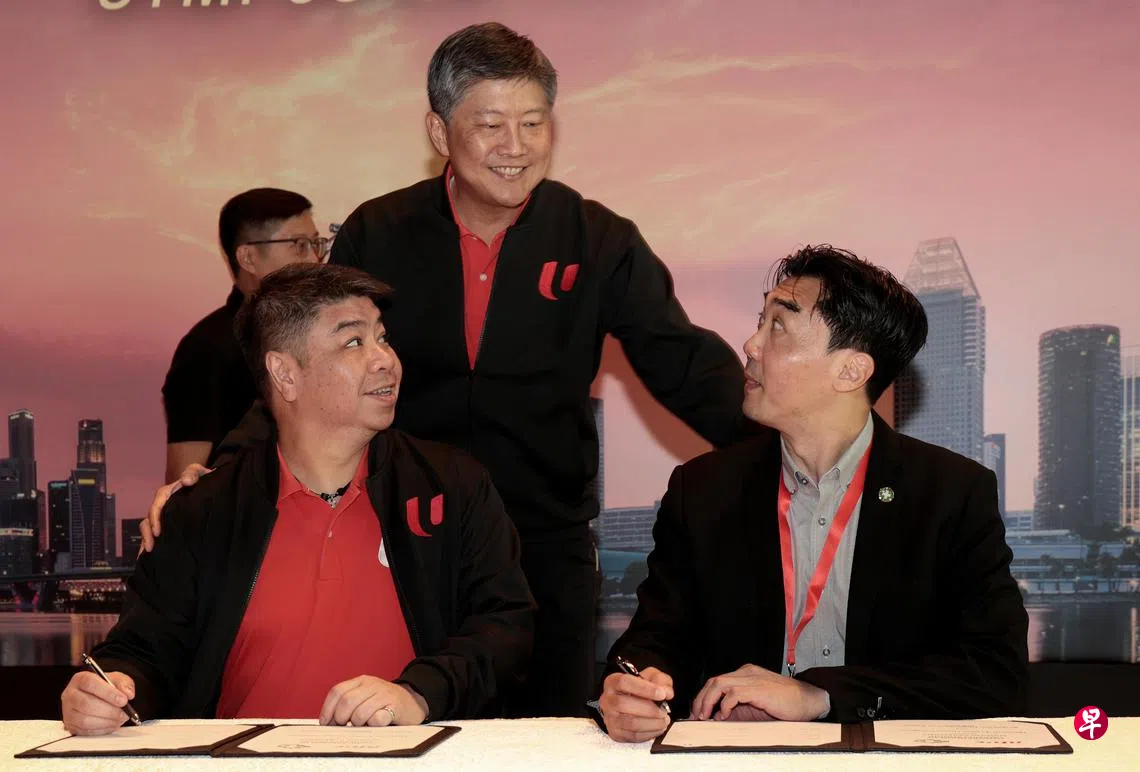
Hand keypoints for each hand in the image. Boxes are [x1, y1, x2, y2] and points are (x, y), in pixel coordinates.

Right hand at [61, 671, 135, 735]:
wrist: (99, 696)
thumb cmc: (106, 687)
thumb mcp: (118, 679)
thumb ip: (124, 684)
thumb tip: (127, 694)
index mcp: (80, 679)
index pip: (90, 684)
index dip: (108, 693)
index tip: (123, 700)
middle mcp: (70, 695)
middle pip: (86, 704)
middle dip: (109, 710)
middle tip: (124, 713)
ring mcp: (68, 712)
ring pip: (84, 720)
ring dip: (106, 722)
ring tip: (119, 719)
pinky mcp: (71, 726)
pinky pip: (85, 731)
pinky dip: (102, 730)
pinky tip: (112, 724)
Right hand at [139, 464, 210, 552]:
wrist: (210, 487)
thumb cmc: (202, 479)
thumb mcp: (200, 472)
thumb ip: (193, 473)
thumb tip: (186, 481)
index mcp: (168, 493)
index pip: (157, 504)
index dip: (155, 517)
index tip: (157, 531)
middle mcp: (163, 505)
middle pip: (149, 519)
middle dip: (147, 533)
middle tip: (150, 547)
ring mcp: (165, 515)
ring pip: (149, 527)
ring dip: (146, 539)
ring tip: (148, 553)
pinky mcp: (169, 524)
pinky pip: (156, 534)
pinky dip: (150, 543)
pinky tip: (149, 557)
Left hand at [319, 676, 427, 726]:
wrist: (414, 701)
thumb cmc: (384, 703)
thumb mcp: (365, 696)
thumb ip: (349, 703)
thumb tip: (329, 721)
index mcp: (361, 681)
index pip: (337, 691)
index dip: (328, 709)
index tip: (326, 723)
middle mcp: (372, 684)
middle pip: (346, 702)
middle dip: (341, 719)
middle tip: (345, 726)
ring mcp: (384, 694)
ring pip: (360, 712)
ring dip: (357, 724)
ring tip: (362, 725)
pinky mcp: (395, 706)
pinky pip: (377, 719)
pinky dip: (372, 724)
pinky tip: (375, 723)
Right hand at [599, 667, 673, 742]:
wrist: (631, 702)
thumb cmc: (639, 689)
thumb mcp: (651, 677)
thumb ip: (660, 681)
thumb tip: (666, 693)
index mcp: (613, 682)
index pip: (624, 682)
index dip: (644, 689)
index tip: (661, 694)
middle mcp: (608, 700)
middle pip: (623, 704)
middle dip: (649, 709)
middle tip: (664, 711)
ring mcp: (610, 718)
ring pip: (630, 723)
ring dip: (652, 723)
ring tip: (664, 720)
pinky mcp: (616, 733)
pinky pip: (633, 736)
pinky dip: (650, 733)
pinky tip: (658, 727)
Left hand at [691, 664, 828, 721]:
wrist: (808, 701)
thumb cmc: (785, 705)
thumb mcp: (755, 707)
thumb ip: (736, 709)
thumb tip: (715, 718)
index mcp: (745, 674)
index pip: (717, 681)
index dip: (703, 696)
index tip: (697, 712)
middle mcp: (746, 673)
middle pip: (714, 681)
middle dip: (701, 699)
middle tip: (697, 716)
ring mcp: (752, 678)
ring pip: (719, 684)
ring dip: (708, 701)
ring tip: (705, 716)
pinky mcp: (757, 688)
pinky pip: (733, 693)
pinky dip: (724, 704)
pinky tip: (724, 715)